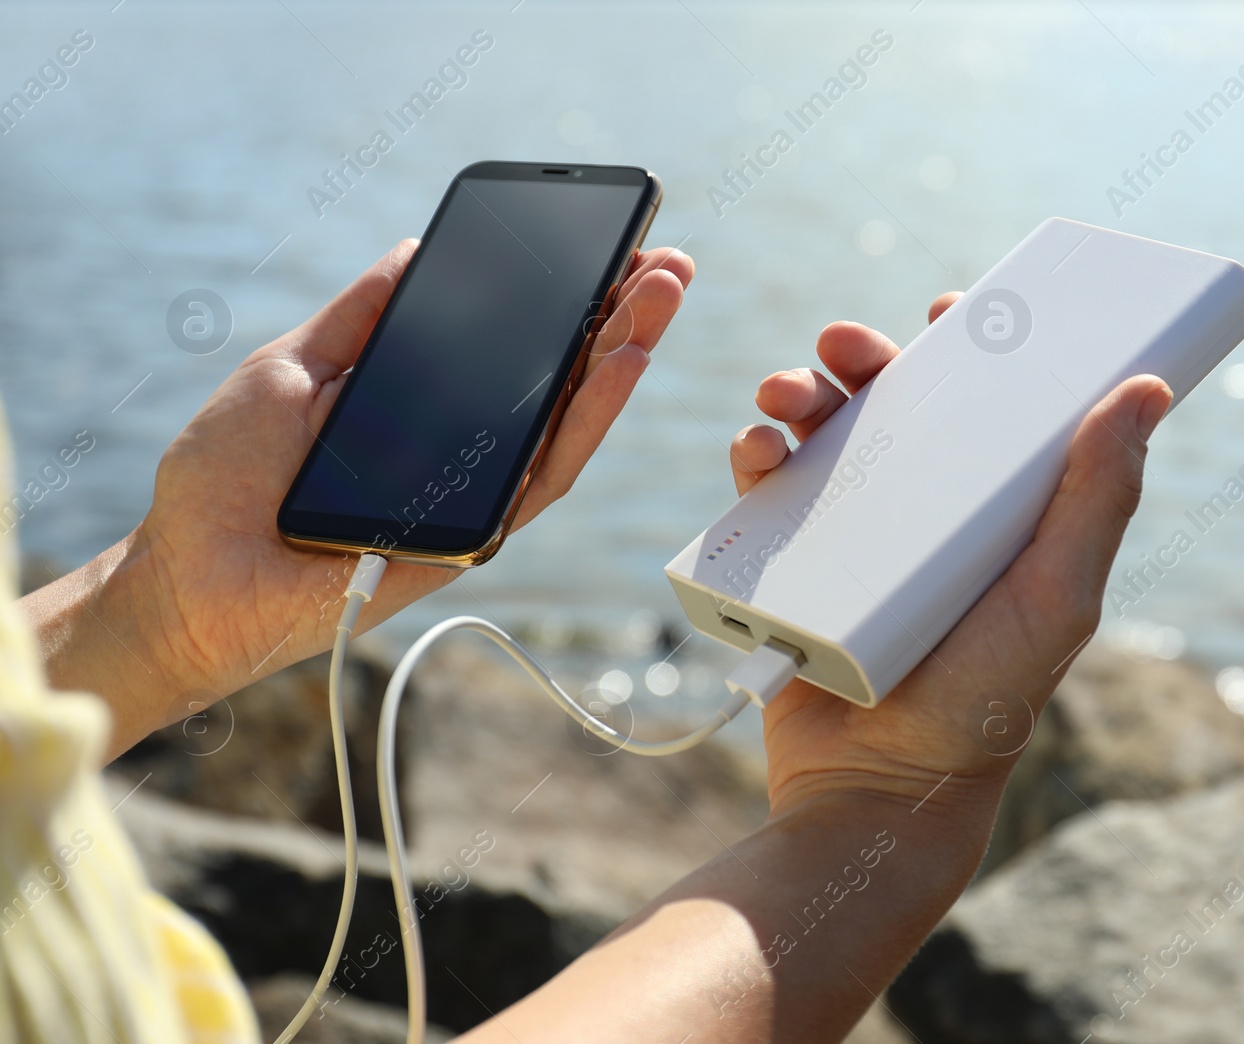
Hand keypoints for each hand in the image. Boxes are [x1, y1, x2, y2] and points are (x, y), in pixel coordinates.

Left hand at [23, 241, 692, 757]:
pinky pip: (544, 475)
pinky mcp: (478, 537)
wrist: (191, 577)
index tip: (608, 248)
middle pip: (555, 380)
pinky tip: (621, 363)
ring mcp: (476, 495)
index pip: (511, 350)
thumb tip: (417, 251)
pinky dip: (588, 417)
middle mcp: (464, 452)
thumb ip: (359, 318)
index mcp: (425, 408)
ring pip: (568, 422)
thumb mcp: (289, 369)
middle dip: (617, 316)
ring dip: (623, 355)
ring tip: (662, 294)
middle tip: (666, 261)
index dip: (565, 301)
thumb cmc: (225, 479)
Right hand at [730, 293, 1170, 822]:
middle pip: (889, 405)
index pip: (981, 407)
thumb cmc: (987, 702)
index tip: (955, 306)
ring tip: (784, 395)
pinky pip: (762, 496)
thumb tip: (1146, 390)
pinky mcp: (788, 569)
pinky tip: (755, 451)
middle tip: (846, 341)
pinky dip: (752, 458)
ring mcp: (849, 539)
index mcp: (986, 509)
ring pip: (819, 435)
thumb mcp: (1056, 596)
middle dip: (863, 356)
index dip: (968, 348)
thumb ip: (1099, 499)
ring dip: (796, 394)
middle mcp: (919, 513)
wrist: (883, 791)